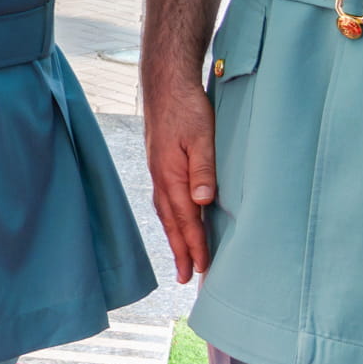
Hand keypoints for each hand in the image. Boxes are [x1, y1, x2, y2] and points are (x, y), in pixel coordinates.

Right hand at [141, 73, 217, 281]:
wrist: (165, 85)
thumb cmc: (187, 108)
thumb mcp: (202, 137)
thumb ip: (204, 169)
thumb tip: (204, 201)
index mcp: (171, 177)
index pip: (187, 220)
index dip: (196, 247)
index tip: (203, 270)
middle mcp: (161, 179)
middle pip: (172, 224)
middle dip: (181, 252)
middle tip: (188, 278)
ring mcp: (158, 173)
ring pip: (166, 214)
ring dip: (175, 238)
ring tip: (182, 258)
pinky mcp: (160, 165)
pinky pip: (164, 201)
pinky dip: (170, 219)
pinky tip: (175, 221)